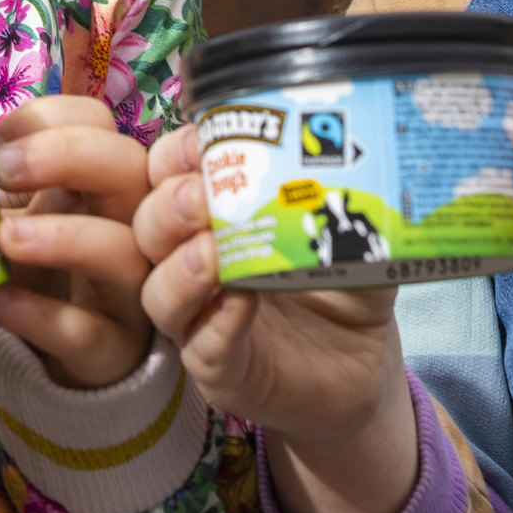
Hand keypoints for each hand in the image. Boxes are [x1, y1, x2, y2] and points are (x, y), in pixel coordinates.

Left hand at [0, 95, 157, 388]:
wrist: (56, 355)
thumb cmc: (39, 268)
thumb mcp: (23, 213)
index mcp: (102, 179)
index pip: (99, 123)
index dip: (48, 120)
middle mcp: (129, 224)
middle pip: (129, 169)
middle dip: (67, 154)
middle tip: (2, 170)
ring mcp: (127, 289)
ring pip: (121, 251)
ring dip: (61, 237)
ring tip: (3, 239)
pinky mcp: (111, 350)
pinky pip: (84, 330)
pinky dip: (35, 313)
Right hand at [135, 128, 419, 512]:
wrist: (364, 362)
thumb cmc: (344, 281)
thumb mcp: (344, 225)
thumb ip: (333, 189)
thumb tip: (345, 141)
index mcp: (210, 217)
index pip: (162, 176)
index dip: (173, 156)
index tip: (201, 144)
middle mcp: (191, 265)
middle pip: (148, 230)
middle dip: (169, 207)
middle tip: (202, 198)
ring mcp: (200, 321)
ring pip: (157, 293)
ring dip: (181, 268)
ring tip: (213, 252)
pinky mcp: (222, 372)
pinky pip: (201, 349)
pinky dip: (216, 324)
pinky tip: (240, 305)